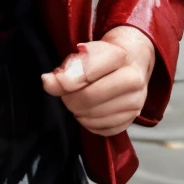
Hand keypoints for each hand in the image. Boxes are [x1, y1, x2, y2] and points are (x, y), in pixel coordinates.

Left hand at [41, 26, 157, 136]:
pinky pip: (104, 130)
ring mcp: (135, 101)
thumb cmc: (103, 57)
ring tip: (78, 101)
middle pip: (90, 98)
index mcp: (119, 56)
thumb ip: (65, 70)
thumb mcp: (83, 54)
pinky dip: (90, 123)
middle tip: (66, 94)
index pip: (88, 74)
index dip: (67, 81)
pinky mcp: (132, 118)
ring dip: (79, 112)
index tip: (58, 80)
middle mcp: (133, 79)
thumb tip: (48, 82)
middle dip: (70, 99)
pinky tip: (89, 112)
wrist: (130, 61)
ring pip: (95, 116)